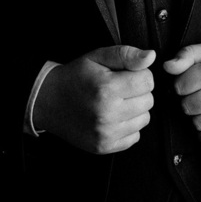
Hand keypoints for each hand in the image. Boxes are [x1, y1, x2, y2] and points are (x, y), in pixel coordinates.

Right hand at [33, 45, 155, 154]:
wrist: (49, 101)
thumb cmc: (76, 76)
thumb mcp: (98, 57)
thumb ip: (126, 55)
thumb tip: (151, 56)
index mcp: (106, 88)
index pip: (148, 81)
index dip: (139, 74)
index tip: (125, 75)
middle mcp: (107, 114)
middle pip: (148, 101)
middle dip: (138, 92)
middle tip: (119, 88)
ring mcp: (105, 134)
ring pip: (144, 119)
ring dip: (135, 110)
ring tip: (116, 103)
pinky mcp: (104, 147)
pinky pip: (135, 137)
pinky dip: (128, 127)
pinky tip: (113, 118)